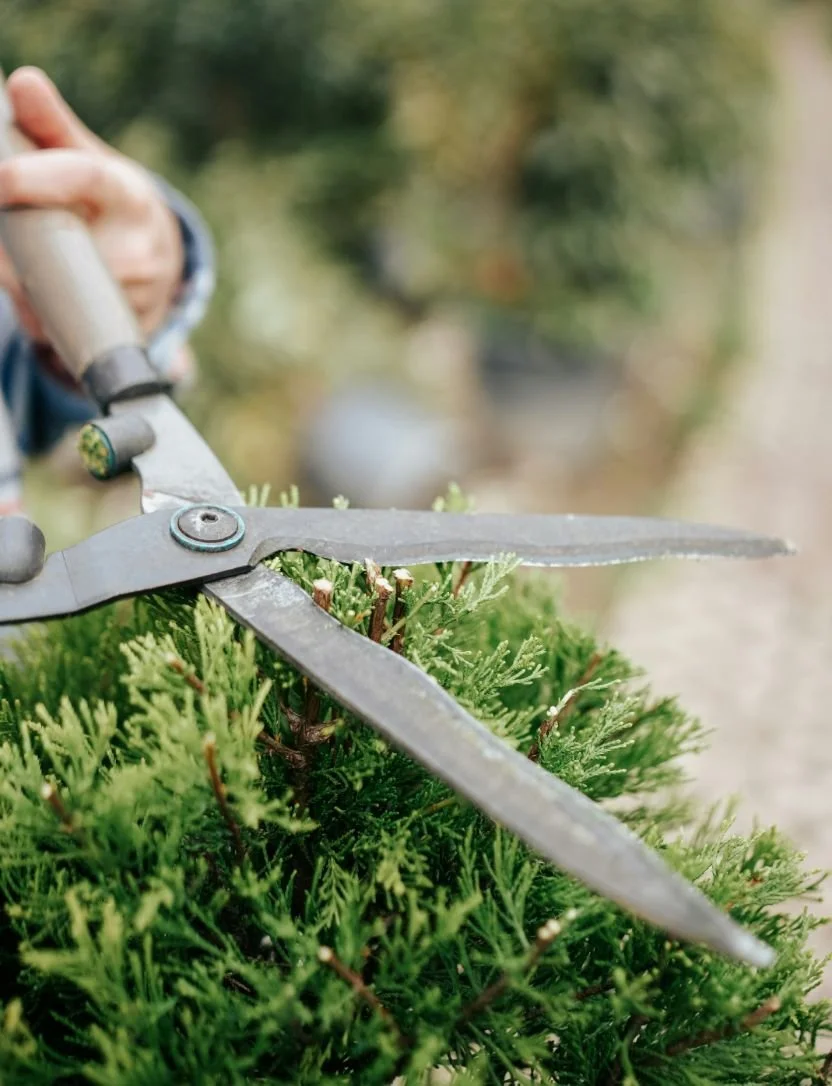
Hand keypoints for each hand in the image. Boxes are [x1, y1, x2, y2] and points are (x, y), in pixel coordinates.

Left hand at [0, 67, 183, 348]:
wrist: (158, 264)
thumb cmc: (106, 203)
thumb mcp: (85, 160)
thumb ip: (50, 126)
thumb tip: (23, 82)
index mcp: (128, 195)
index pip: (82, 177)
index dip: (33, 177)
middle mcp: (142, 249)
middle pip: (55, 247)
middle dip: (14, 244)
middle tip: (6, 232)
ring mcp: (137, 297)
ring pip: (51, 291)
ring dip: (19, 278)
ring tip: (29, 262)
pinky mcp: (123, 333)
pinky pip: (60, 327)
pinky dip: (36, 311)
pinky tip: (46, 294)